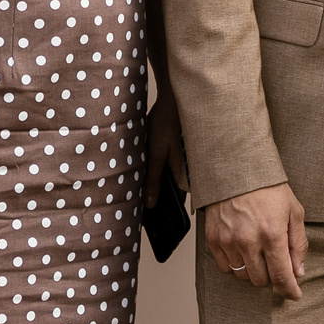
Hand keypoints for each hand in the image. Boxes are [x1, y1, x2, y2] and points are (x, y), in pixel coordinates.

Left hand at [144, 93, 187, 208]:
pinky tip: (145, 174)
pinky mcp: (176, 156)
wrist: (172, 102)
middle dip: (158, 201)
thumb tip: (150, 203)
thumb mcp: (156, 154)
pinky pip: (167, 171)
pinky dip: (157, 175)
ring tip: (138, 191)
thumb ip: (153, 179)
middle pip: (172, 194)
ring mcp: (181, 164)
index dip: (164, 212)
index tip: (151, 222)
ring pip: (168, 182)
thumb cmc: (166, 124)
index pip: (176, 202)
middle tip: (138, 206)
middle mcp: (186, 172)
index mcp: (183, 175)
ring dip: (157, 187)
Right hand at [204, 182, 307, 299]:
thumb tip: (298, 272)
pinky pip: (225, 268)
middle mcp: (249, 241)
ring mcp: (229, 241)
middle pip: (261, 280)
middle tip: (274, 260)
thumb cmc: (269, 188)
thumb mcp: (294, 211)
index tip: (294, 295)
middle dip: (271, 275)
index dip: (289, 290)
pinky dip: (235, 264)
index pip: (281, 276)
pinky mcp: (214, 239)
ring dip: (253, 270)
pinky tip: (242, 250)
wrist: (237, 169)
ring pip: (242, 276)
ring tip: (258, 251)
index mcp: (272, 234)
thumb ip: (298, 244)